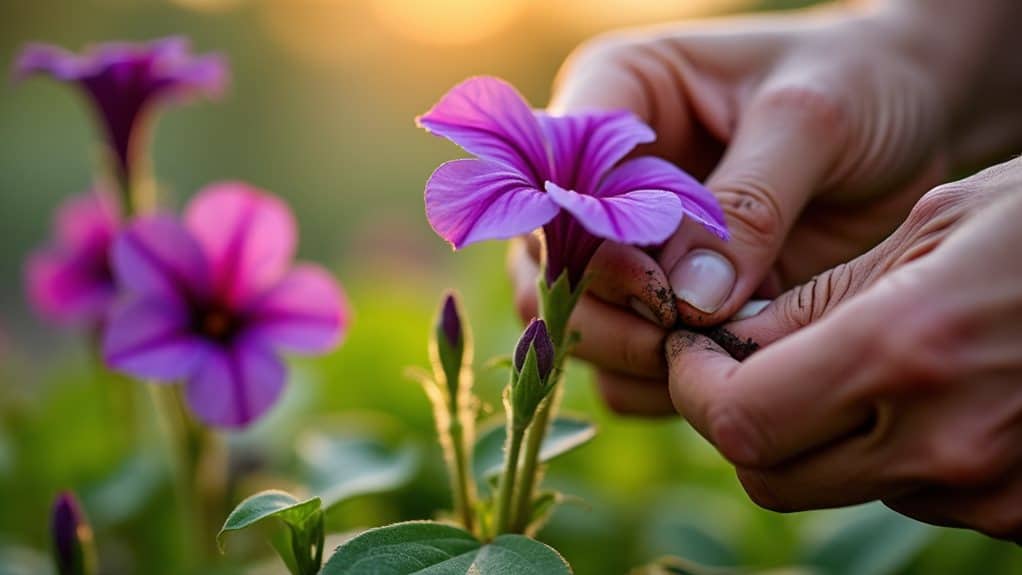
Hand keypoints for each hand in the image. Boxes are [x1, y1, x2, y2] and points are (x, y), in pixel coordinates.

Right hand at [513, 3, 959, 412]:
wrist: (914, 119)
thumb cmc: (861, 84)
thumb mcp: (811, 120)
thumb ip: (746, 204)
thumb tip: (688, 301)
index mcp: (614, 95)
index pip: (551, 178)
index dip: (583, 240)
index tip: (656, 283)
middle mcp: (599, 177)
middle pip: (545, 267)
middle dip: (605, 312)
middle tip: (684, 330)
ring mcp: (625, 246)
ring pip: (571, 326)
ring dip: (630, 354)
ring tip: (715, 351)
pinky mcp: (662, 301)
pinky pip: (623, 367)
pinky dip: (661, 383)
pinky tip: (728, 365)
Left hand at [667, 157, 1021, 540]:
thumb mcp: (936, 224)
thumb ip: (824, 299)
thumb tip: (735, 340)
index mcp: (907, 353)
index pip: (741, 420)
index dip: (697, 389)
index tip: (697, 352)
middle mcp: (946, 443)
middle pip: (771, 474)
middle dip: (742, 418)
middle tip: (748, 362)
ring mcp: (993, 493)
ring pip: (839, 488)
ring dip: (821, 435)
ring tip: (863, 364)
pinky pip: (913, 496)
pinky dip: (891, 453)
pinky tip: (931, 393)